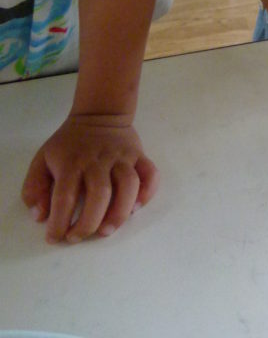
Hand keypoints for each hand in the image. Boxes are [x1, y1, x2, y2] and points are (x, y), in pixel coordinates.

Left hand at [21, 113, 157, 242]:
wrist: (99, 113)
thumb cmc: (69, 143)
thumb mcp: (42, 159)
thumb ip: (34, 189)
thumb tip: (40, 216)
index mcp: (71, 163)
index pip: (64, 197)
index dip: (59, 223)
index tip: (54, 237)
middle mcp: (98, 160)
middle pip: (99, 195)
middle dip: (89, 224)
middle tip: (78, 237)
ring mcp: (122, 157)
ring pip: (128, 186)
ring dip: (119, 213)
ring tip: (107, 230)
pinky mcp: (139, 156)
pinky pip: (150, 174)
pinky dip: (147, 193)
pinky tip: (136, 208)